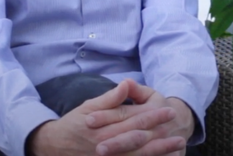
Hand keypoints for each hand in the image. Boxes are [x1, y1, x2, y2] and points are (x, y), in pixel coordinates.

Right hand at [27, 79, 186, 155]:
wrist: (54, 147)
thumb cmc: (73, 125)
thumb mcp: (88, 107)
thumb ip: (109, 98)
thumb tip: (126, 83)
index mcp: (103, 128)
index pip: (133, 120)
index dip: (152, 116)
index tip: (169, 110)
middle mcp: (107, 146)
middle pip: (138, 139)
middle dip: (160, 134)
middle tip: (178, 128)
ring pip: (138, 155)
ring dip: (159, 150)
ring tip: (178, 144)